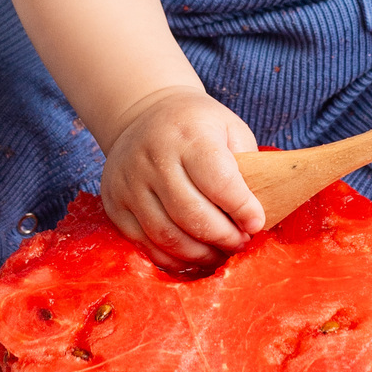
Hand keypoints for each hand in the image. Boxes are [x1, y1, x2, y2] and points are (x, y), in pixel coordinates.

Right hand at [100, 88, 264, 268]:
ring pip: (166, 235)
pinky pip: (144, 243)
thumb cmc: (196, 126)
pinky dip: (172, 258)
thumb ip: (246, 167)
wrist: (143, 113)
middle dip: (223, 237)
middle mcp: (153, 157)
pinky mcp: (114, 202)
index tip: (256, 223)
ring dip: (199, 253)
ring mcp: (128, 182)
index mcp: (188, 134)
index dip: (242, 209)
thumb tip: (258, 216)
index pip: (219, 181)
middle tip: (241, 243)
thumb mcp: (229, 129)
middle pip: (191, 214)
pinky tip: (192, 256)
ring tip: (220, 253)